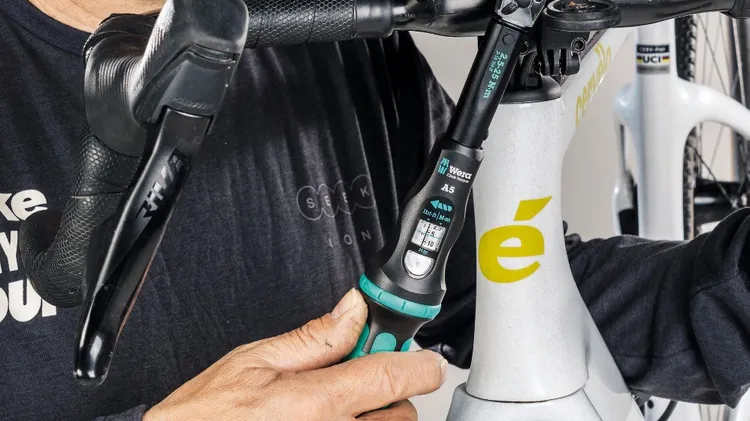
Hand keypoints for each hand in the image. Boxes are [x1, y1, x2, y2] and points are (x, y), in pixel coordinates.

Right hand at [143, 289, 447, 420]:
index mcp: (318, 403)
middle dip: (387, 391)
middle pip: (400, 413)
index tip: (424, 359)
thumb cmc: (206, 417)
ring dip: (375, 418)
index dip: (420, 363)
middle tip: (355, 380)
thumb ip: (314, 338)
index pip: (395, 377)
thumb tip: (353, 311)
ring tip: (335, 409)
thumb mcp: (254, 361)